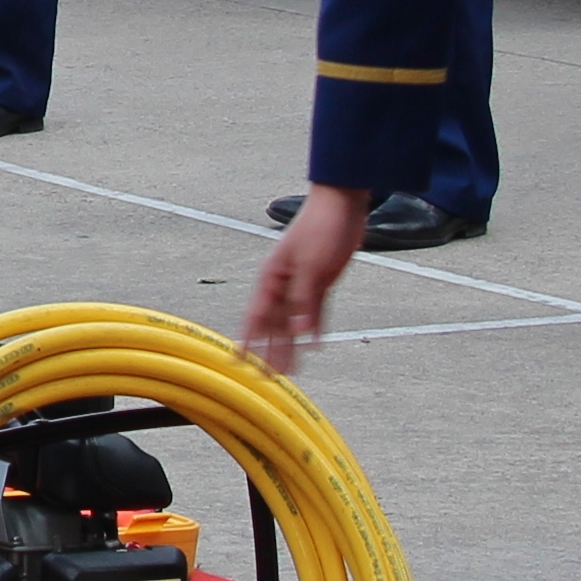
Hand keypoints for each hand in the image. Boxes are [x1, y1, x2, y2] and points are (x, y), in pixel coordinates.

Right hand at [245, 189, 365, 371]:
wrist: (343, 202)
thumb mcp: (312, 265)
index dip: (246, 340)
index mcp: (273, 277)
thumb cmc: (322, 226)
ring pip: (293, 322)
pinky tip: (313, 346)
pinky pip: (314, 312)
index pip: (256, 316)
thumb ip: (304, 301)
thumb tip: (299, 334)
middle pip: (273, 324)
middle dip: (268, 351)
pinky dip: (313, 330)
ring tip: (290, 371)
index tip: (237, 361)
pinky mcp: (322, 281)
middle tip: (265, 377)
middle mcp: (283, 283)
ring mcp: (302, 283)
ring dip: (290, 346)